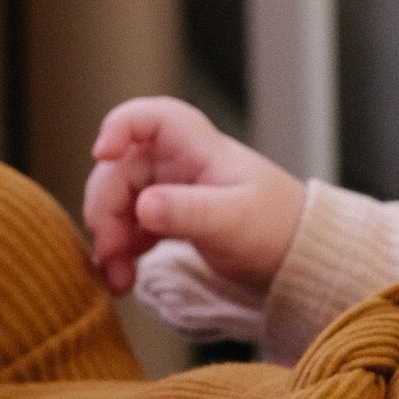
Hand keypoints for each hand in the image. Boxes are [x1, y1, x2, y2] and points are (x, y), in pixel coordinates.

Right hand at [84, 96, 305, 297]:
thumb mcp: (232, 221)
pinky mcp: (166, 218)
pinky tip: (124, 278)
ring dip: (109, 239)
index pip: (150, 118)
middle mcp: (177, 163)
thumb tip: (142, 207)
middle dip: (106, 210)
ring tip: (118, 280)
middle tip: (110, 254)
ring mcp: (169, 190)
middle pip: (120, 169)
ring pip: (118, 202)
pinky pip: (128, 227)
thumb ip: (187, 212)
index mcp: (197, 147)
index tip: (101, 155)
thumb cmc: (276, 228)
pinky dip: (120, 251)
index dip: (119, 127)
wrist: (296, 260)